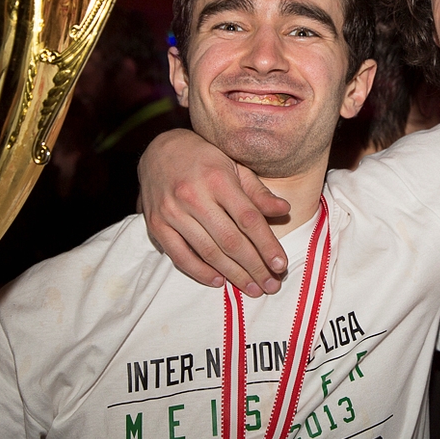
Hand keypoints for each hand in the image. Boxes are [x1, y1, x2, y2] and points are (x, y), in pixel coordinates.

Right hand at [138, 129, 290, 294]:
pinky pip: (179, 255)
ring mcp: (171, 212)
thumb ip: (258, 192)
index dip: (267, 245)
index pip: (248, 219)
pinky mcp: (155, 224)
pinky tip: (219, 281)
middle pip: (230, 240)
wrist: (159, 150)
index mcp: (218, 179)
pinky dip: (199, 271)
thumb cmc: (205, 159)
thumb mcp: (235, 166)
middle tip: (271, 285)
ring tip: (252, 288)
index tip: (281, 265)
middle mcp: (193, 195)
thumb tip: (284, 210)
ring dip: (233, 274)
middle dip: (254, 267)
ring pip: (207, 251)